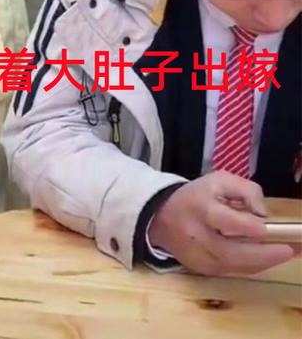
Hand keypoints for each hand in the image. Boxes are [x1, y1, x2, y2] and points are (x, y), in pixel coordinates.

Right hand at [148, 172, 295, 275]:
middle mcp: (199, 237)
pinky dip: (252, 265)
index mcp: (201, 210)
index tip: (266, 227)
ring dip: (264, 262)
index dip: (249, 226)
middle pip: (234, 253)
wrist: (161, 217)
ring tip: (287, 253)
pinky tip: (267, 257)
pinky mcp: (202, 270)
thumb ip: (245, 190)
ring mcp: (200, 258)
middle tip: (291, 249)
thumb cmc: (196, 196)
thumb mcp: (218, 180)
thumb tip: (263, 214)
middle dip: (266, 254)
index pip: (227, 222)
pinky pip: (233, 271)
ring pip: (237, 266)